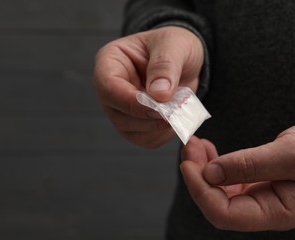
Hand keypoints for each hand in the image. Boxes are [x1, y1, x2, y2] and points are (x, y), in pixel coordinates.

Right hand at [93, 26, 203, 147]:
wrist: (186, 61)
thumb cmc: (175, 46)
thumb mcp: (174, 45)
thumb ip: (165, 65)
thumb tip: (158, 95)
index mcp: (110, 61)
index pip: (109, 88)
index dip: (132, 102)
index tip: (159, 107)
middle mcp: (110, 88)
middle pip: (118, 114)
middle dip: (149, 118)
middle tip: (176, 111)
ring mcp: (120, 109)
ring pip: (130, 131)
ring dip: (157, 127)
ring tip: (179, 111)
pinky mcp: (135, 124)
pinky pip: (145, 139)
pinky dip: (163, 134)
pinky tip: (177, 119)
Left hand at [180, 118, 294, 230]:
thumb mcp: (291, 154)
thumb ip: (250, 165)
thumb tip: (211, 172)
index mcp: (276, 212)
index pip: (225, 214)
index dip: (201, 191)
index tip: (188, 164)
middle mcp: (264, 210)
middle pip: (217, 204)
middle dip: (198, 176)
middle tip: (189, 147)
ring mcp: (259, 197)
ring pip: (219, 191)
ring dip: (203, 169)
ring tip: (195, 145)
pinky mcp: (257, 183)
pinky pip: (228, 180)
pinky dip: (215, 165)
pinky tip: (208, 150)